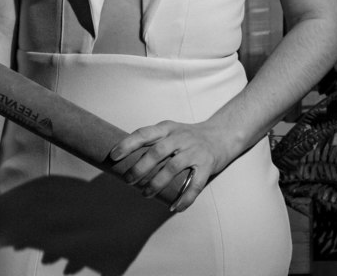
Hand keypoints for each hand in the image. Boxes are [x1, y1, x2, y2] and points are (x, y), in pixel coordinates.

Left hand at [107, 119, 235, 212]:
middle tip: (128, 181)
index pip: (144, 134)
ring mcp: (195, 151)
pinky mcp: (207, 165)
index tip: (113, 156)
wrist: (222, 135)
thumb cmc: (189, 136)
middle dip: (140, 168)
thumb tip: (124, 159)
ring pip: (172, 168)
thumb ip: (152, 142)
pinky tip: (174, 207)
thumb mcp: (171, 131)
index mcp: (168, 128)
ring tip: (145, 194)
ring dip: (156, 183)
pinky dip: (184, 198)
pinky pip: (194, 185)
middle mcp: (181, 138)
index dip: (128, 144)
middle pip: (157, 152)